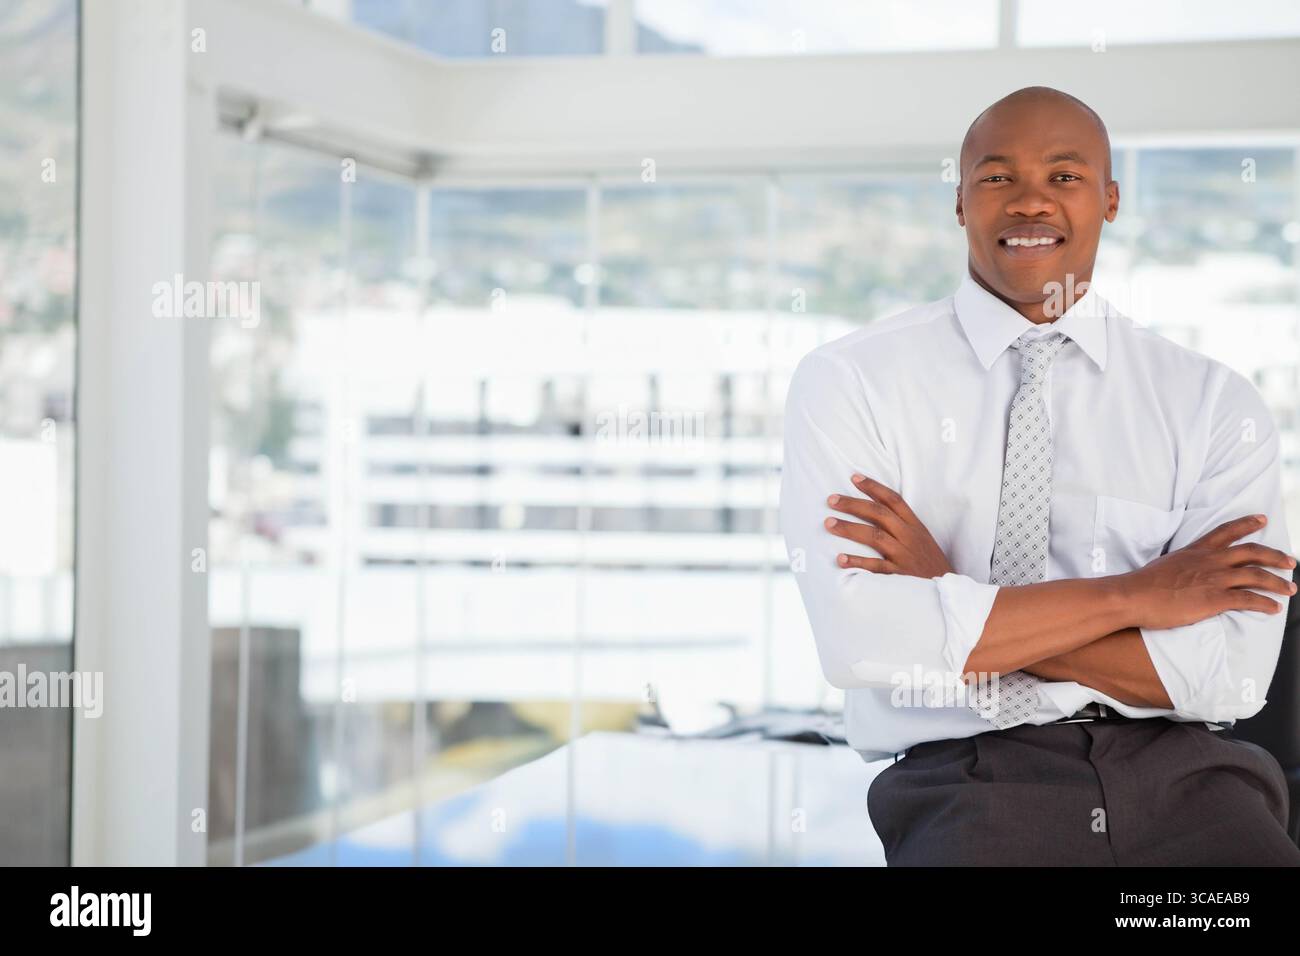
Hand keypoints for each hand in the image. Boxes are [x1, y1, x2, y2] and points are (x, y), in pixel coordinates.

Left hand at [824, 474, 953, 578]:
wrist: (950, 593)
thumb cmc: (931, 565)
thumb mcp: (922, 540)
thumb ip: (902, 526)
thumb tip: (876, 512)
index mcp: (915, 526)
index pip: (893, 500)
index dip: (874, 487)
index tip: (854, 478)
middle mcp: (909, 537)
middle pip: (879, 514)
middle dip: (853, 504)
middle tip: (831, 499)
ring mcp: (904, 556)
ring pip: (874, 536)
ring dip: (849, 528)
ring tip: (829, 523)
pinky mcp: (899, 576)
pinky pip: (876, 567)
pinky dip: (857, 562)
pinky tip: (840, 559)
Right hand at [1119, 514, 1297, 628]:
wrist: (1133, 595)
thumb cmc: (1143, 584)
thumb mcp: (1166, 565)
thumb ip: (1184, 565)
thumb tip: (1188, 573)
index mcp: (1196, 551)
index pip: (1226, 531)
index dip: (1246, 524)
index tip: (1262, 519)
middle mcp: (1209, 561)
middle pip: (1251, 552)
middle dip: (1275, 556)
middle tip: (1290, 561)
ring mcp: (1213, 579)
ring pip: (1256, 576)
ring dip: (1277, 582)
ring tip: (1290, 588)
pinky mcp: (1214, 599)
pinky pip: (1248, 599)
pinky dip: (1265, 603)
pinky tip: (1274, 608)